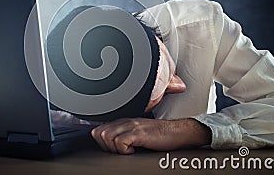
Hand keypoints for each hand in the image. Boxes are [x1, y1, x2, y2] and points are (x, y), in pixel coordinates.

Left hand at [91, 118, 210, 153]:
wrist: (176, 132)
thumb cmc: (158, 136)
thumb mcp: (136, 134)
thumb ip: (123, 135)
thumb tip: (108, 146)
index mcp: (122, 121)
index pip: (98, 129)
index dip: (101, 142)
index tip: (113, 150)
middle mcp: (124, 122)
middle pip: (99, 133)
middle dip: (105, 146)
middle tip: (119, 152)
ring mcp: (131, 126)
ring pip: (106, 137)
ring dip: (114, 148)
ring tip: (127, 151)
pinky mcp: (138, 133)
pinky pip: (120, 142)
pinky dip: (124, 150)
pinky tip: (134, 151)